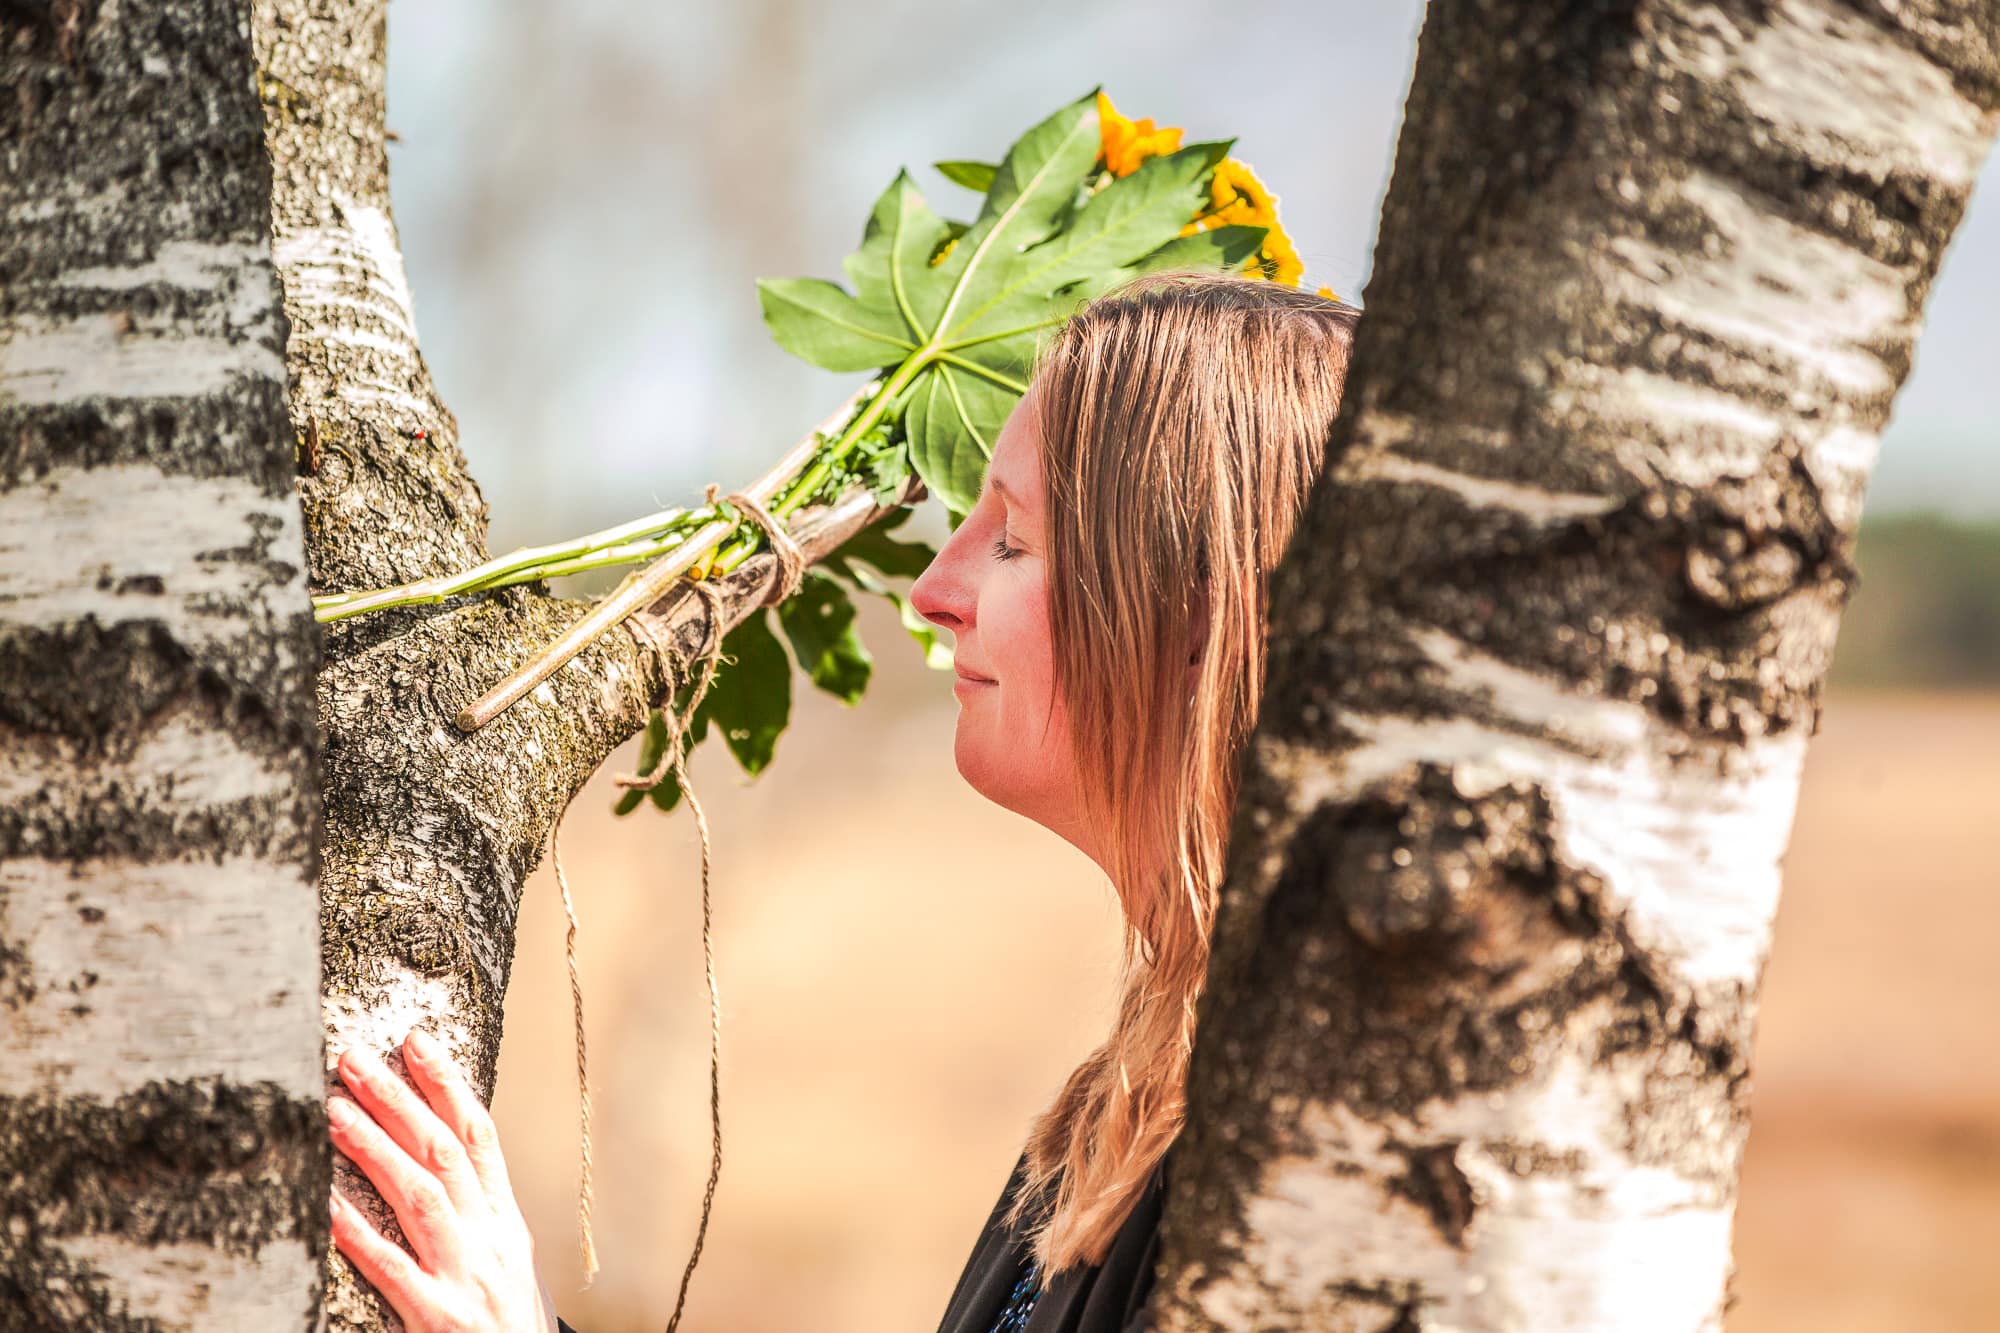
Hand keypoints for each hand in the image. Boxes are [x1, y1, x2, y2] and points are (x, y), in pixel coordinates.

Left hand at [327, 1029, 557, 1332]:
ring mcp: (465, 1275)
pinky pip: (390, 1267)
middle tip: (354, 1059)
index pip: (479, 1136)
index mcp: (506, 1221)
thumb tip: (432, 1160)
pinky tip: (324, 1201)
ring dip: (376, 1146)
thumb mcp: (505, 1261)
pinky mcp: (438, 1317)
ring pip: (420, 1195)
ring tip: (334, 1109)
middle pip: (443, 1153)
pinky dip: (357, 1231)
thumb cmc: (508, 1324)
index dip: (448, 1083)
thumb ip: (475, 1215)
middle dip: (399, 1100)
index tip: (414, 1040)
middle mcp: (490, 1238)